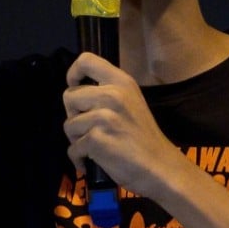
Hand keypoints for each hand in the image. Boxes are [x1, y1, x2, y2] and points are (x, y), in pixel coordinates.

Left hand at [63, 52, 182, 200]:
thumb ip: (107, 91)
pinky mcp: (96, 139)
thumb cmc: (143, 136)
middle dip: (74, 114)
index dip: (73, 74)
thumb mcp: (131, 101)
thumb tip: (76, 92)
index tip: (75, 88)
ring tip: (94, 146)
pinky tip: (91, 162)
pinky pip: (72, 149)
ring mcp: (103, 117)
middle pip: (69, 96)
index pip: (85, 60)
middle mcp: (111, 95)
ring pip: (68, 125)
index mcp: (121, 82)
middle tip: (89, 128)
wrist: (160, 167)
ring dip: (76, 139)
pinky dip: (79, 159)